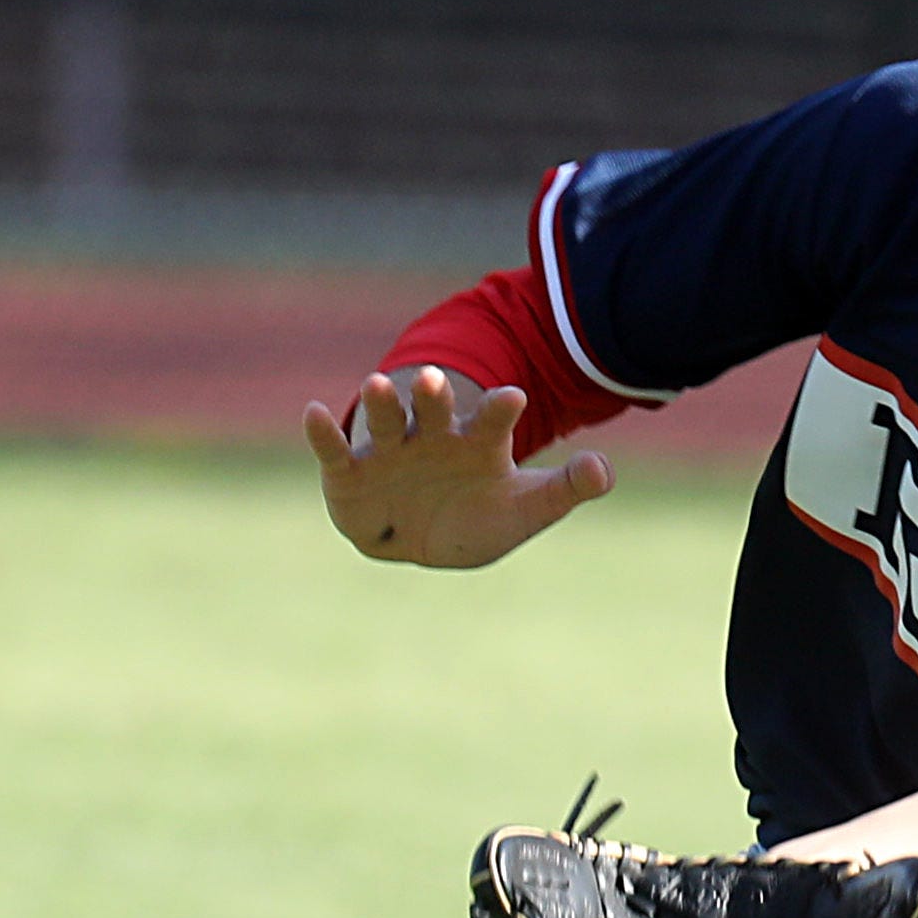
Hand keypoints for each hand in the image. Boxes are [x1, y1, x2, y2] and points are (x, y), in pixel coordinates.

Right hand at [302, 367, 611, 567]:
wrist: (427, 539)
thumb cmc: (480, 514)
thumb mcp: (527, 507)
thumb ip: (565, 489)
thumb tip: (604, 471)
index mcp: (478, 440)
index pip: (494, 419)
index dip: (502, 409)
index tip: (515, 397)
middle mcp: (433, 436)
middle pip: (435, 410)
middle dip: (435, 396)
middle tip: (435, 378)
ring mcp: (391, 451)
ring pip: (387, 421)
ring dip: (383, 403)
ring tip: (379, 383)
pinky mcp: (351, 472)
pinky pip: (335, 450)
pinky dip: (323, 433)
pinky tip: (313, 412)